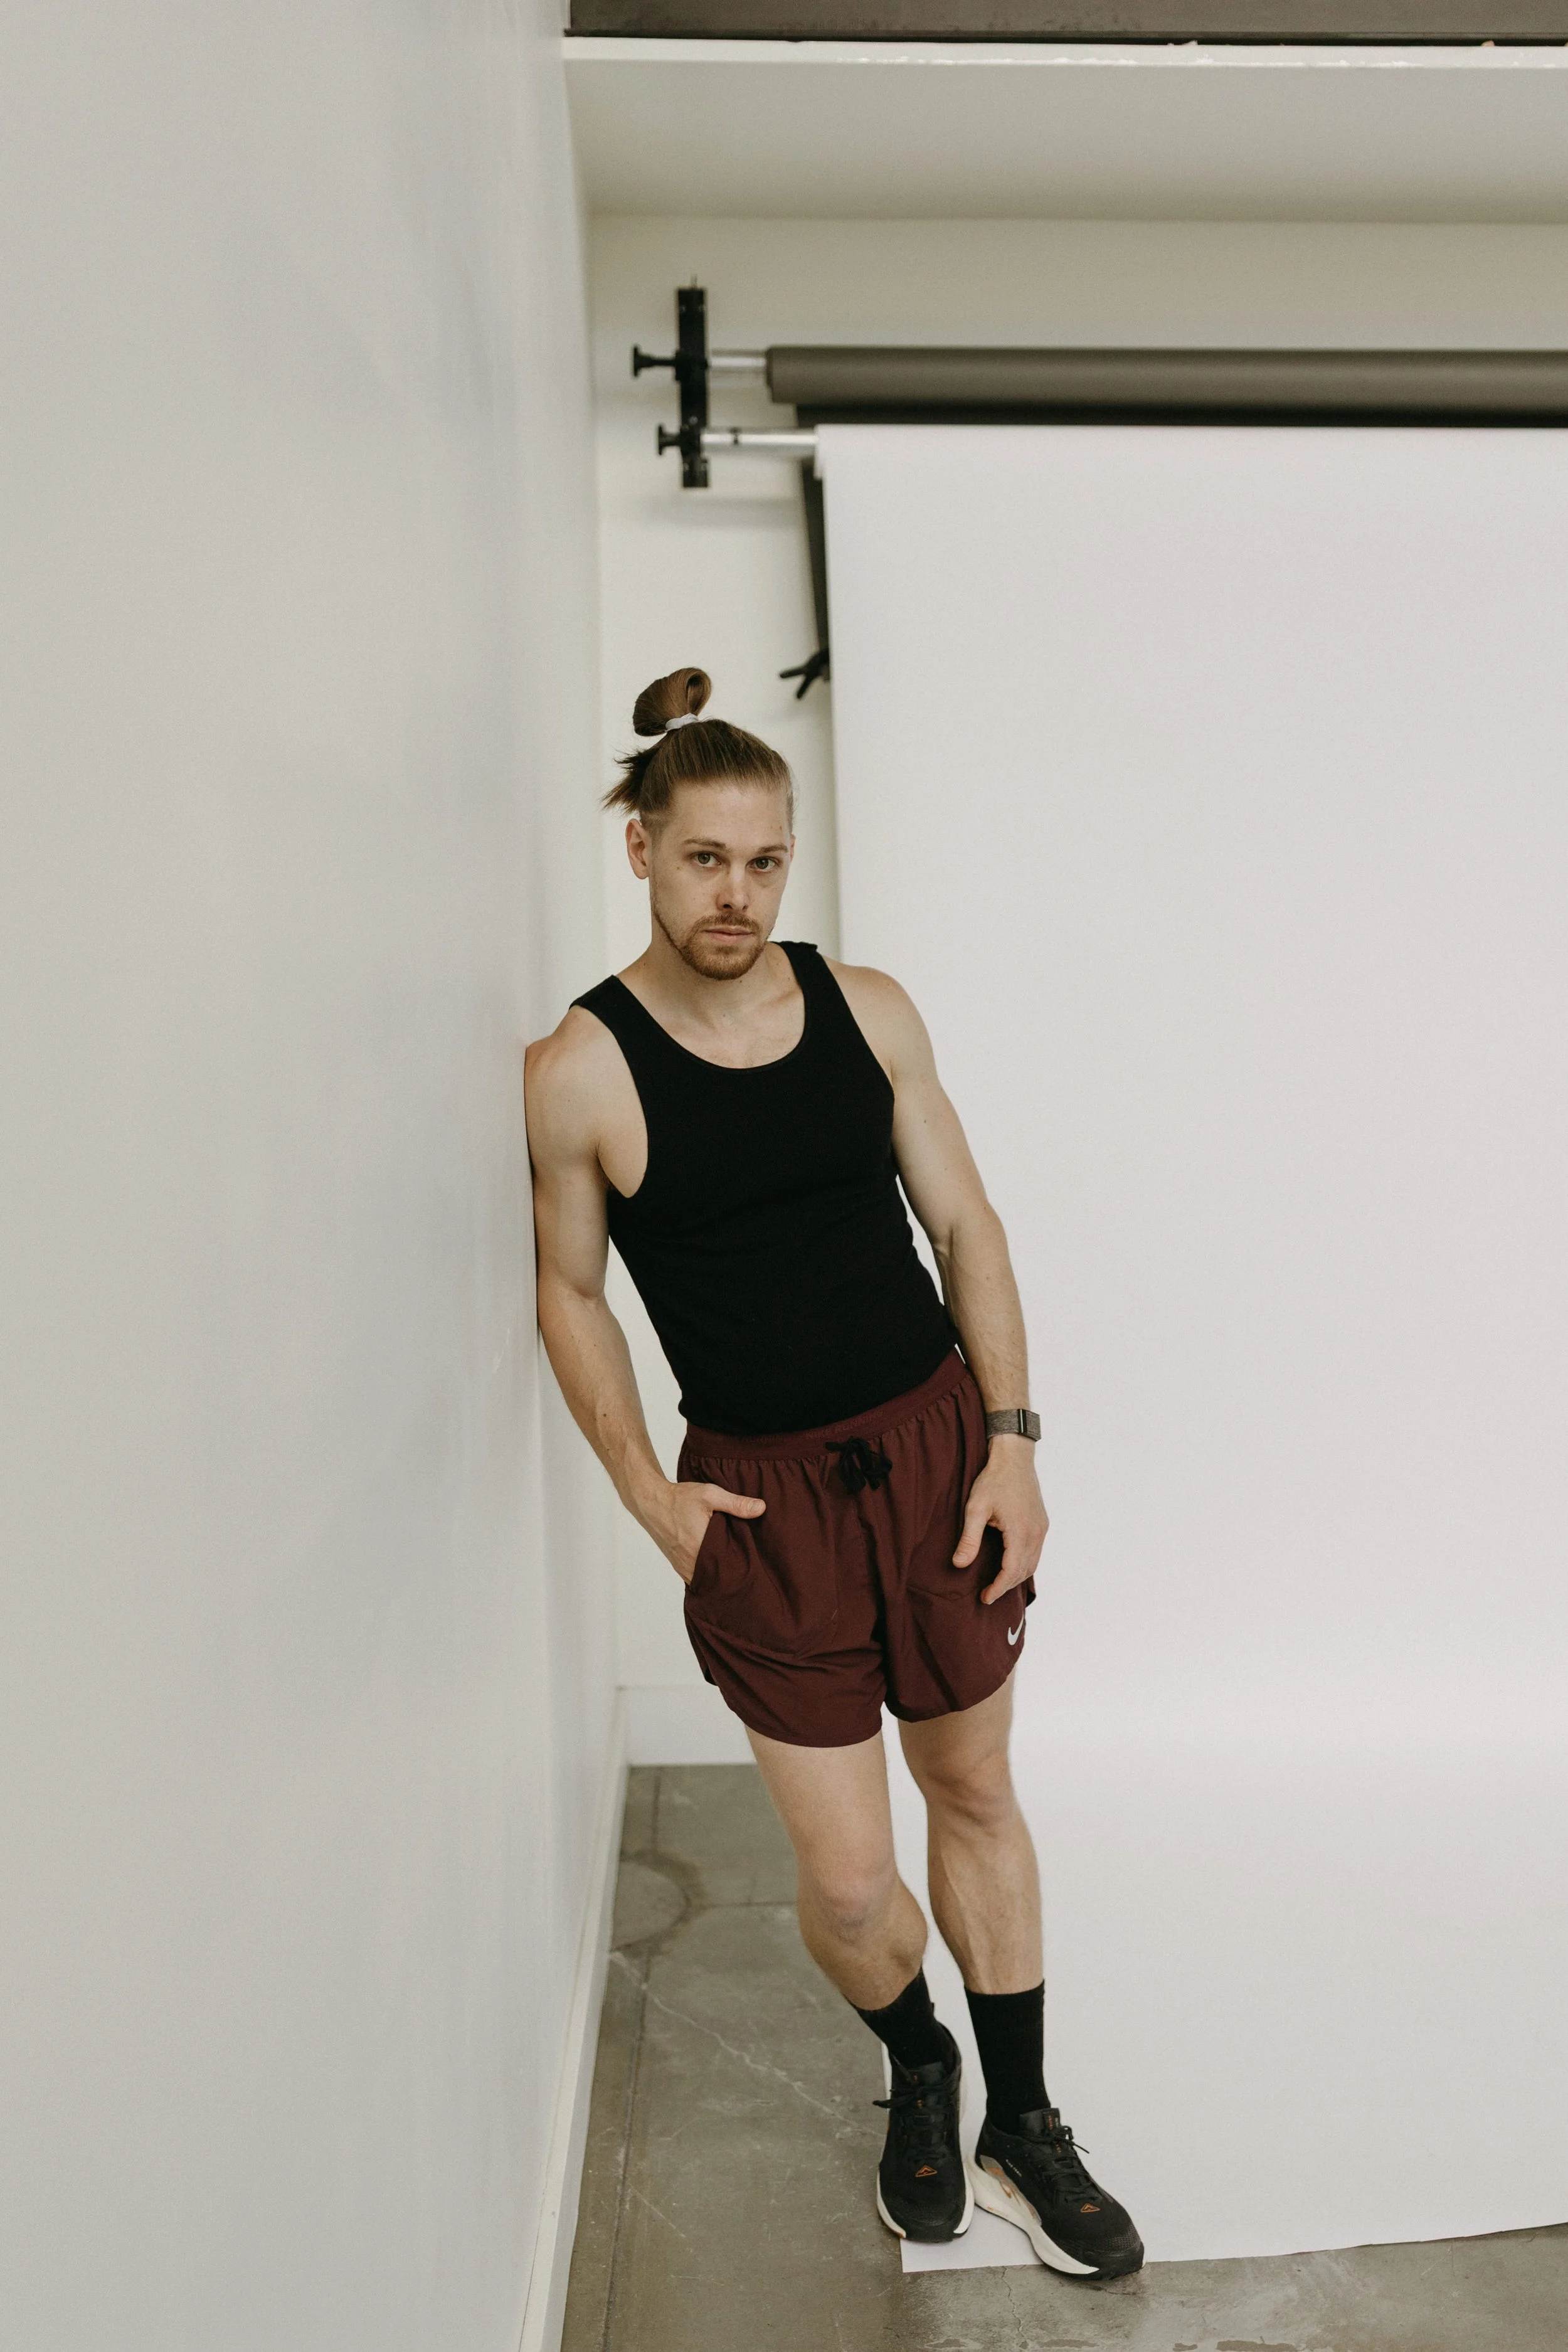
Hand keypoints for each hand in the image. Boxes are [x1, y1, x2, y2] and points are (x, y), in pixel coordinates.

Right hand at [643, 1479, 764, 1583]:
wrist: (651, 1502)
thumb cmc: (680, 1498)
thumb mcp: (710, 1494)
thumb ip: (736, 1503)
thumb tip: (761, 1508)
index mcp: (701, 1547)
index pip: (728, 1566)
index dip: (742, 1566)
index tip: (754, 1562)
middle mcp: (690, 1561)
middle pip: (718, 1576)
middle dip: (732, 1574)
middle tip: (749, 1568)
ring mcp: (682, 1566)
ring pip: (707, 1580)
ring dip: (719, 1576)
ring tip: (735, 1571)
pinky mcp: (677, 1565)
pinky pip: (696, 1578)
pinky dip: (707, 1576)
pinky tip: (717, 1570)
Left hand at [954, 1439, 1048, 1605]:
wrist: (1014, 1458)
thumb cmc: (993, 1480)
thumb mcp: (975, 1508)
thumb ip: (969, 1538)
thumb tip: (959, 1565)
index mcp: (1020, 1531)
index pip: (1011, 1571)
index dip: (998, 1588)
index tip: (984, 1597)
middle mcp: (1035, 1533)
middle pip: (1024, 1571)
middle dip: (1006, 1586)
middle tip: (988, 1593)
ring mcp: (1041, 1528)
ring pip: (1033, 1564)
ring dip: (1017, 1577)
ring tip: (998, 1583)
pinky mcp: (1042, 1523)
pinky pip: (1037, 1552)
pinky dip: (1025, 1564)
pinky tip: (1012, 1565)